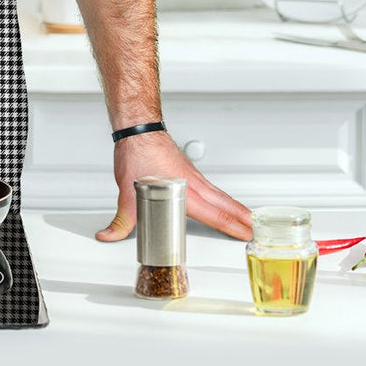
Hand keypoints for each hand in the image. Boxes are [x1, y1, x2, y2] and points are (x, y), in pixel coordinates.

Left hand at [96, 131, 252, 242]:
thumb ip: (121, 220)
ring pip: (220, 195)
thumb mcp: (126, 193)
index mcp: (183, 192)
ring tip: (248, 218)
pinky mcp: (188, 170)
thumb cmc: (137, 154)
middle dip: (242, 219)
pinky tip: (221, 199)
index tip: (247, 234)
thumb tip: (109, 235)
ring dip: (235, 207)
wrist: (138, 129)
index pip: (214, 214)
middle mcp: (192, 184)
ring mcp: (192, 176)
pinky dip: (222, 196)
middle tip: (256, 230)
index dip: (232, 226)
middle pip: (224, 205)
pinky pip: (211, 186)